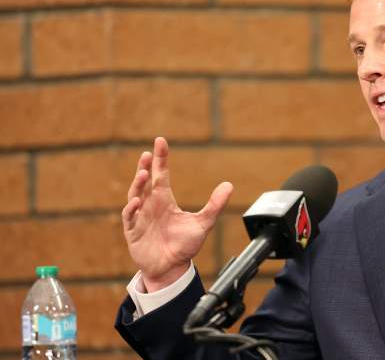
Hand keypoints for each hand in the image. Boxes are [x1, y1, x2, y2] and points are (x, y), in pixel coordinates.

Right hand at [121, 137, 232, 291]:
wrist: (172, 268)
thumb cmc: (184, 245)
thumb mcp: (203, 223)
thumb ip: (215, 204)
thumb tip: (229, 185)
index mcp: (164, 199)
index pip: (161, 174)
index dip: (161, 158)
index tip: (160, 141)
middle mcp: (150, 204)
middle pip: (145, 181)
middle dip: (145, 166)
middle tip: (148, 154)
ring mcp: (140, 217)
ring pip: (135, 195)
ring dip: (138, 184)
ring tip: (144, 173)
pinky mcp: (133, 231)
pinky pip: (130, 217)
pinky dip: (132, 209)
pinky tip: (137, 202)